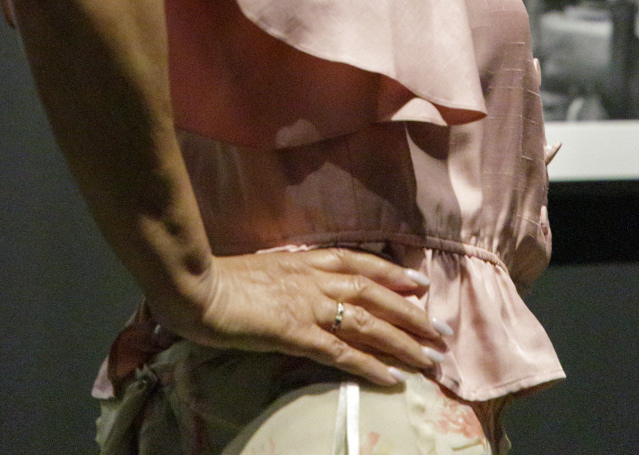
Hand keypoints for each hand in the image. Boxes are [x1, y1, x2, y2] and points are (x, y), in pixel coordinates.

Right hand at [162, 248, 450, 386]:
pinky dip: (371, 364)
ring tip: (430, 358)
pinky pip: (342, 352)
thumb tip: (303, 284)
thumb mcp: (264, 270)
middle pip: (375, 294)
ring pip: (368, 323)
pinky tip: (393, 378)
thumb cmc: (221, 279)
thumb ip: (290, 276)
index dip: (392, 273)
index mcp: (306, 260)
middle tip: (441, 331)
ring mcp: (309, 305)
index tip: (419, 282)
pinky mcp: (297, 333)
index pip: (360, 263)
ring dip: (403, 341)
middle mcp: (315, 279)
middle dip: (411, 312)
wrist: (197, 287)